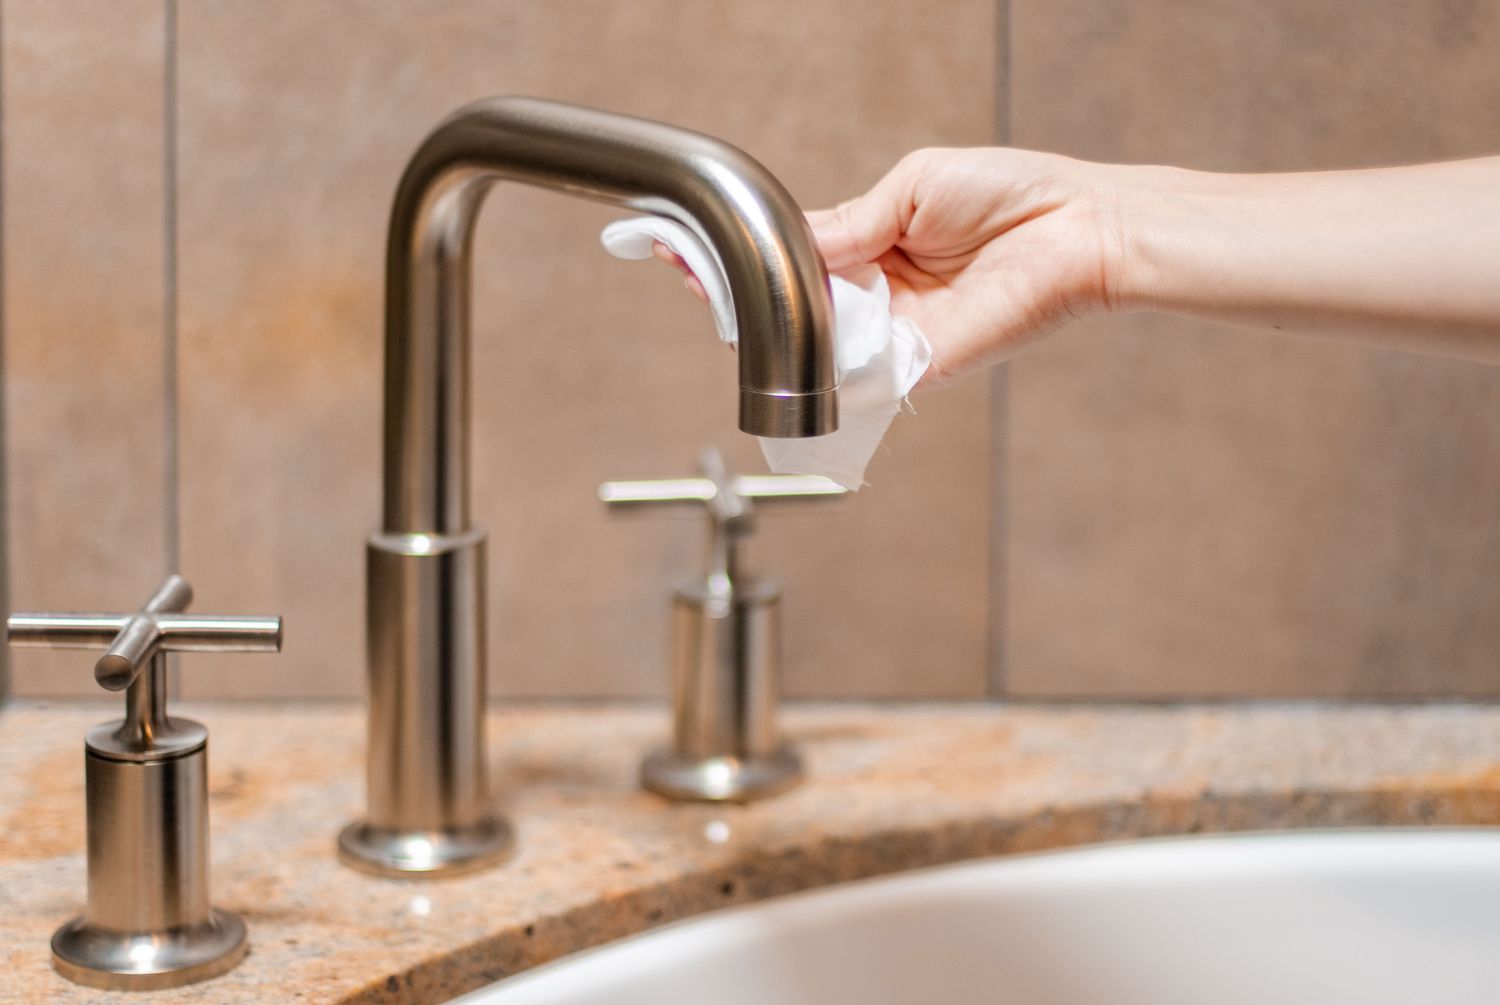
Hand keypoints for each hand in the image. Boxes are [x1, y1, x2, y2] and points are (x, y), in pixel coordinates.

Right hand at [652, 147, 1122, 383]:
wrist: (1075, 227)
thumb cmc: (1010, 195)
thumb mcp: (908, 187)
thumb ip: (846, 224)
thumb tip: (792, 245)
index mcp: (874, 244)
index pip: (794, 258)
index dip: (746, 257)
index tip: (693, 248)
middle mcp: (878, 294)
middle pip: (794, 305)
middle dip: (740, 293)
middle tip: (690, 274)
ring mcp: (894, 333)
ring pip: (814, 343)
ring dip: (768, 327)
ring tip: (719, 300)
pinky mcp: (916, 365)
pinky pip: (855, 375)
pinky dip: (816, 365)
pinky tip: (776, 338)